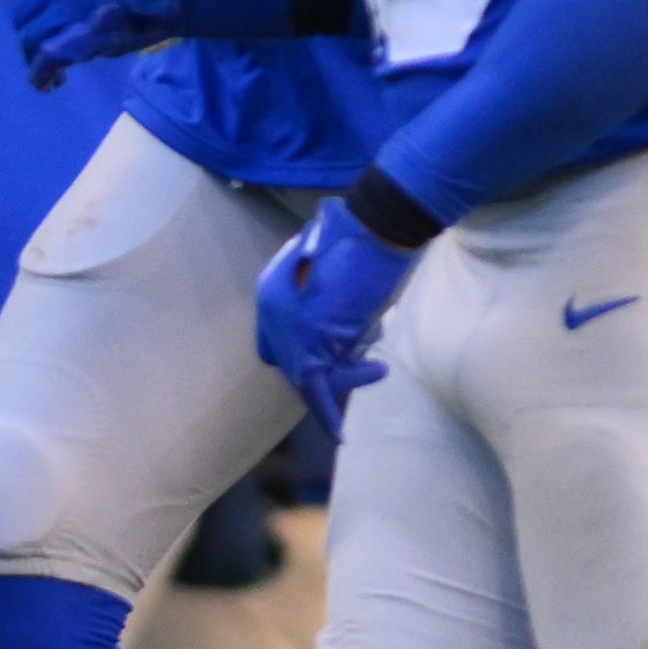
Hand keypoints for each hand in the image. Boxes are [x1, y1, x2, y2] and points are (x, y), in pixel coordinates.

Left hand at [254, 199, 416, 438]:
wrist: (374, 224)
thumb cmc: (360, 236)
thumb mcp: (333, 265)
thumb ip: (325, 292)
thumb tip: (338, 323)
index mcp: (271, 288)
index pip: (273, 342)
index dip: (298, 358)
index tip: (331, 364)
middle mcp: (271, 309)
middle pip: (287, 363)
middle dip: (320, 376)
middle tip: (357, 372)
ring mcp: (287, 324)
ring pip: (305, 377)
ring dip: (342, 382)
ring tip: (377, 369)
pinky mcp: (310, 336)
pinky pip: (316, 385)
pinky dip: (328, 412)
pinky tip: (347, 424)